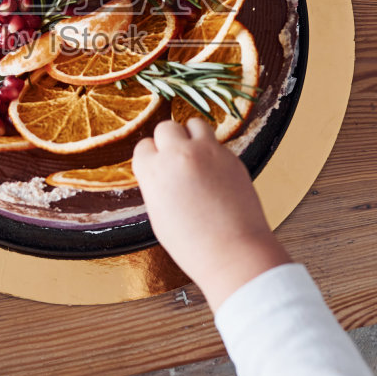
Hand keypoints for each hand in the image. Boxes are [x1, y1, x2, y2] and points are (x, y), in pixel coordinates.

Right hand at [132, 119, 291, 309]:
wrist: (233, 252)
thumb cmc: (192, 244)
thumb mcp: (158, 215)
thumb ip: (157, 185)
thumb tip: (162, 173)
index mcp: (154, 171)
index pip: (143, 146)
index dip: (150, 158)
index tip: (157, 167)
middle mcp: (178, 155)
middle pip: (166, 127)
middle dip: (168, 141)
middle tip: (176, 160)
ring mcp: (207, 152)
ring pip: (193, 123)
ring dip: (191, 136)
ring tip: (196, 156)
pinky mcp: (231, 156)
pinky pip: (216, 142)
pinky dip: (212, 151)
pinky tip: (215, 173)